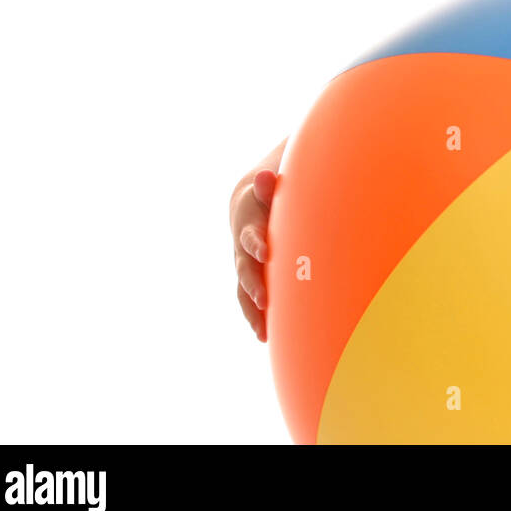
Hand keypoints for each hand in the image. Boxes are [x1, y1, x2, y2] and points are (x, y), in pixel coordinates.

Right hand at [230, 168, 274, 341]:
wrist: (248, 208)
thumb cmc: (267, 198)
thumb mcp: (268, 188)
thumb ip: (268, 185)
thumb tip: (266, 174)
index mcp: (249, 226)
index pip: (250, 236)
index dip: (256, 243)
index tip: (265, 252)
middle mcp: (242, 251)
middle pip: (244, 270)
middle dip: (253, 284)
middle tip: (263, 299)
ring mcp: (243, 267)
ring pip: (243, 291)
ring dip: (252, 310)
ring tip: (263, 332)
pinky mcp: (249, 279)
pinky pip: (248, 301)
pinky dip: (256, 317)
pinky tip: (266, 336)